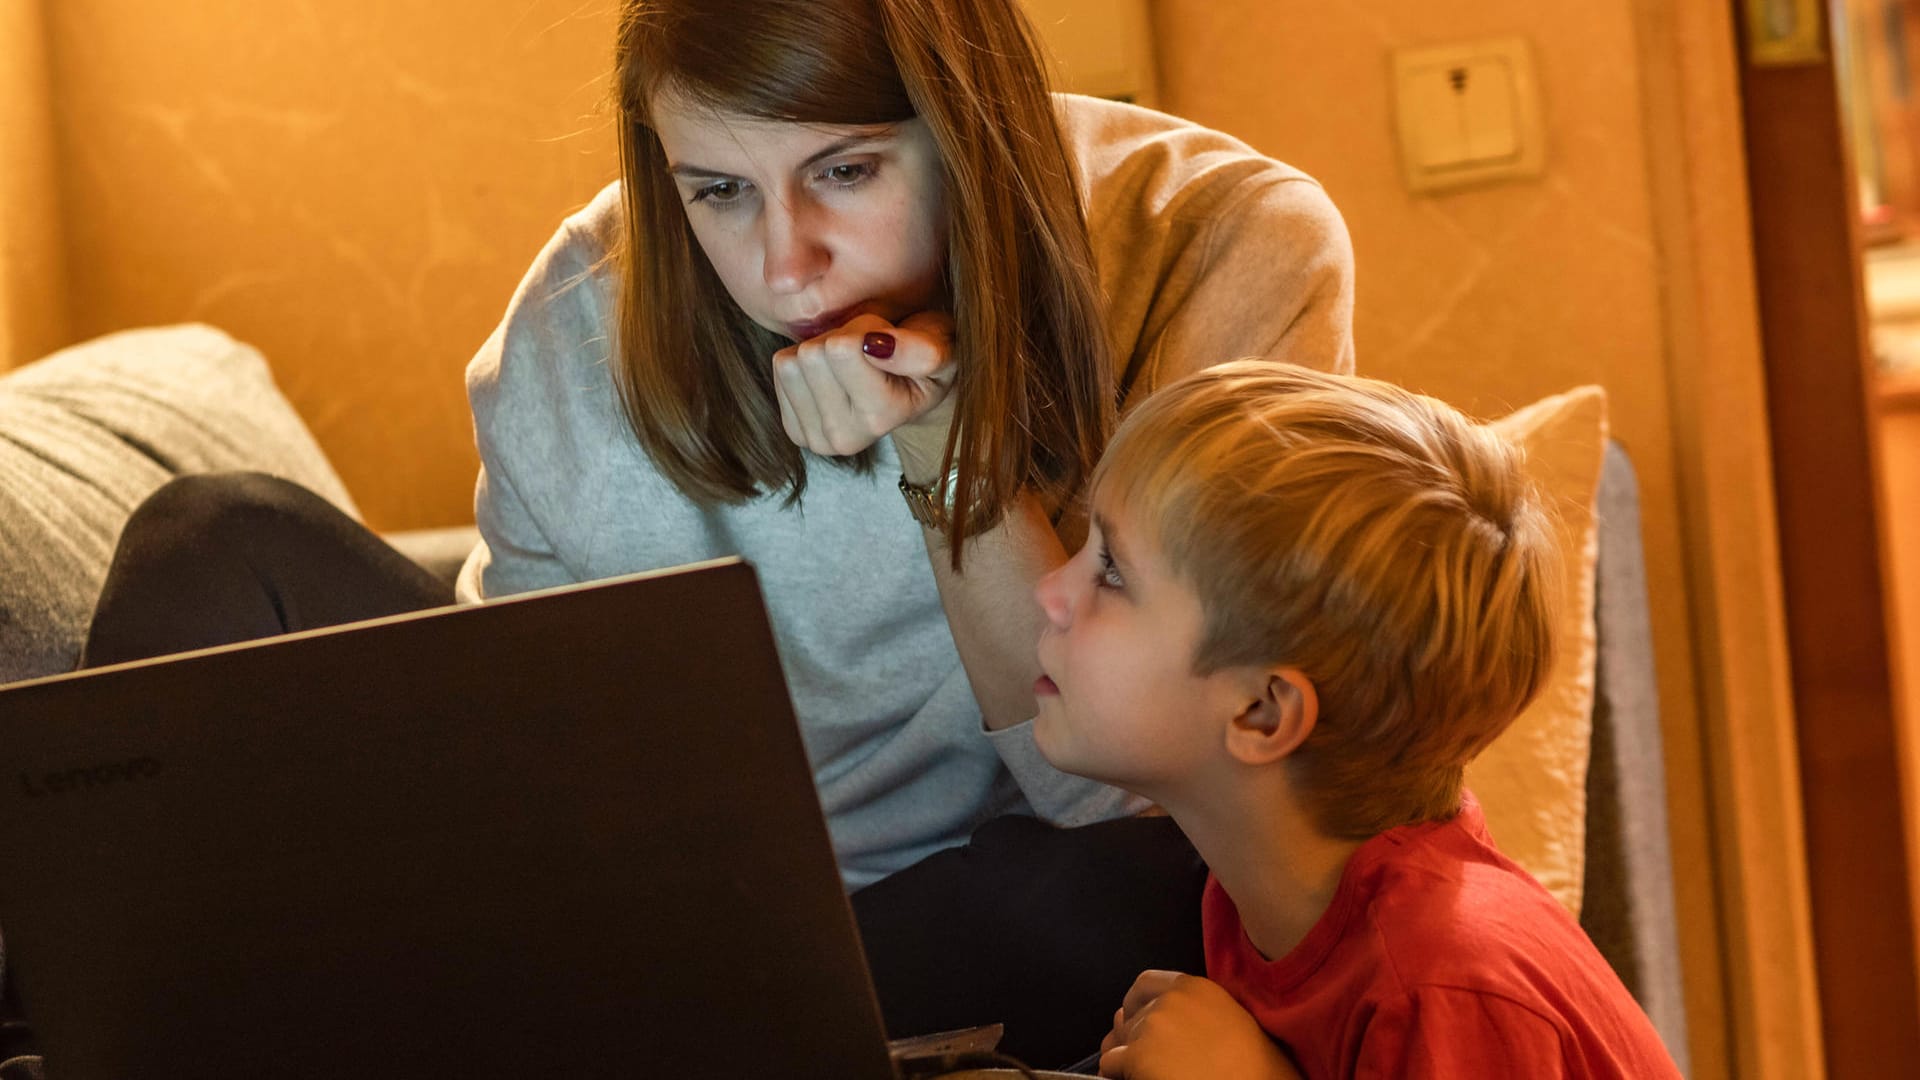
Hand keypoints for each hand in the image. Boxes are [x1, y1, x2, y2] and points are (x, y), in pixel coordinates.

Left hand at [770, 310, 955, 460]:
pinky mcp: (795, 431)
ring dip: (820, 350)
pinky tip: (833, 376)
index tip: (886, 342)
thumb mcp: (940, 346)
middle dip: (840, 340)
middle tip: (867, 353)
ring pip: (791, 364)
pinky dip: (803, 362)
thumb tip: (878, 346)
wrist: (910, 390)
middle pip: (811, 355)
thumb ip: (919, 350)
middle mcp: (845, 439)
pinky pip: (781, 372)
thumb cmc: (926, 357)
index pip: (842, 348)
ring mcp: (816, 440)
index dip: (865, 328)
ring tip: (852, 363)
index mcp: (880, 419)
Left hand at [1098, 971, 1301, 1079]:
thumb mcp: (1229, 1019)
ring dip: (1126, 1057)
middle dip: (1133, 1036)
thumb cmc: (1256, 1066)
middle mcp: (1168, 1001)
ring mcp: (1151, 1027)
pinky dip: (1117, 1074)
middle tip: (1147, 1058)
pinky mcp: (1138, 1056)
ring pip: (1117, 1041)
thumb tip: (1146, 1020)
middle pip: (1130, 1016)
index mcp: (1194, 987)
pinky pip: (1110, 1064)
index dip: (1137, 1005)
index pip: (1145, 984)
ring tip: (1146, 1071)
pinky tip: (1138, 1079)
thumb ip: (1191, 1011)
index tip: (1137, 1020)